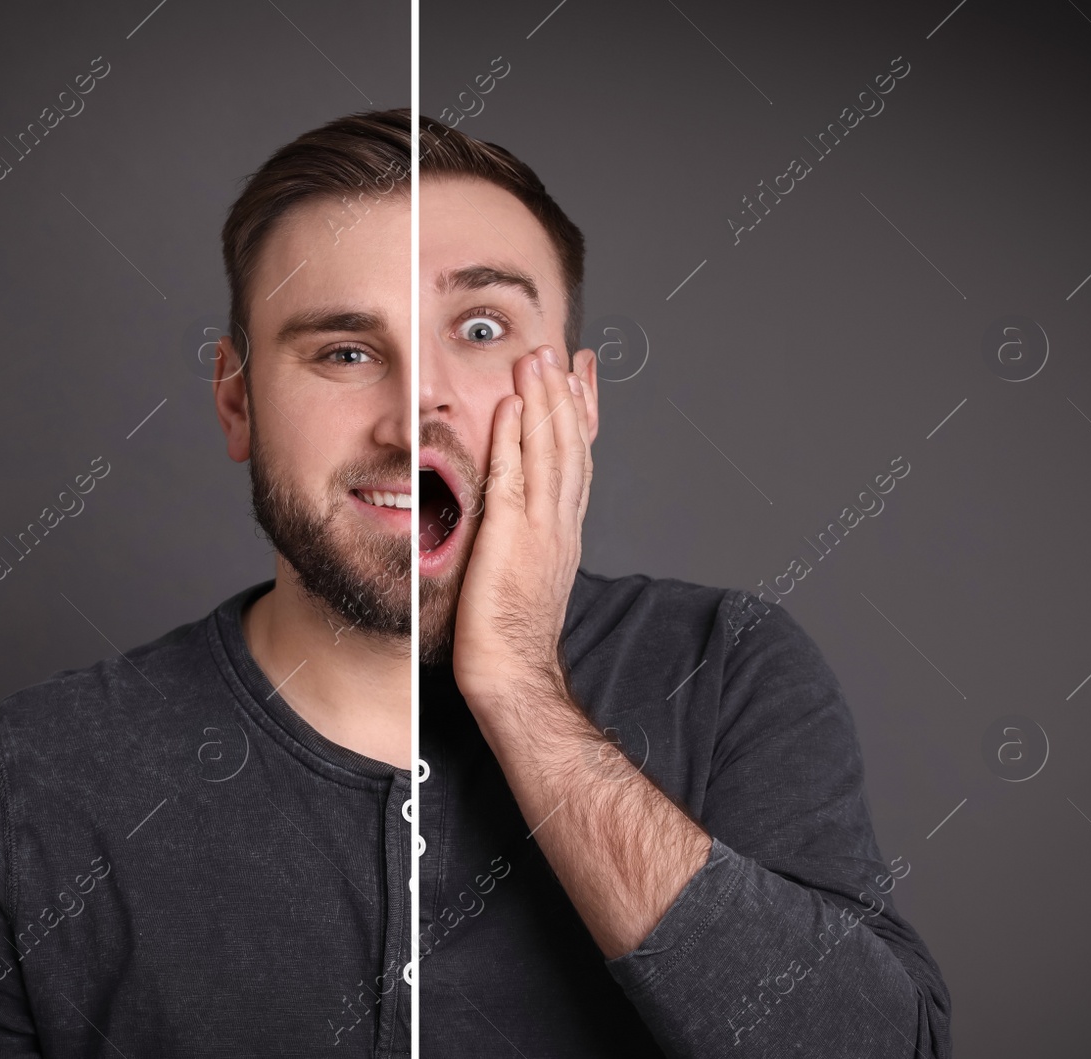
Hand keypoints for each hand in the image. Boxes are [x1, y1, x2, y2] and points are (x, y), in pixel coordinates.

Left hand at [451, 344, 592, 716]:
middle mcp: (560, 523)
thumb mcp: (525, 574)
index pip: (578, 460)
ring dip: (544, 401)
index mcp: (563, 532)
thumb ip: (525, 539)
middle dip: (566, 394)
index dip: (581, 415)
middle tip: (559, 351)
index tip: (579, 376)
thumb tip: (514, 515)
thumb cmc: (510, 637)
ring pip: (550, 451)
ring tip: (538, 359)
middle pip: (571, 446)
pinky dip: (515, 437)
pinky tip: (511, 405)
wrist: (512, 674)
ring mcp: (540, 528)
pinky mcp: (511, 536)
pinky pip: (514, 475)